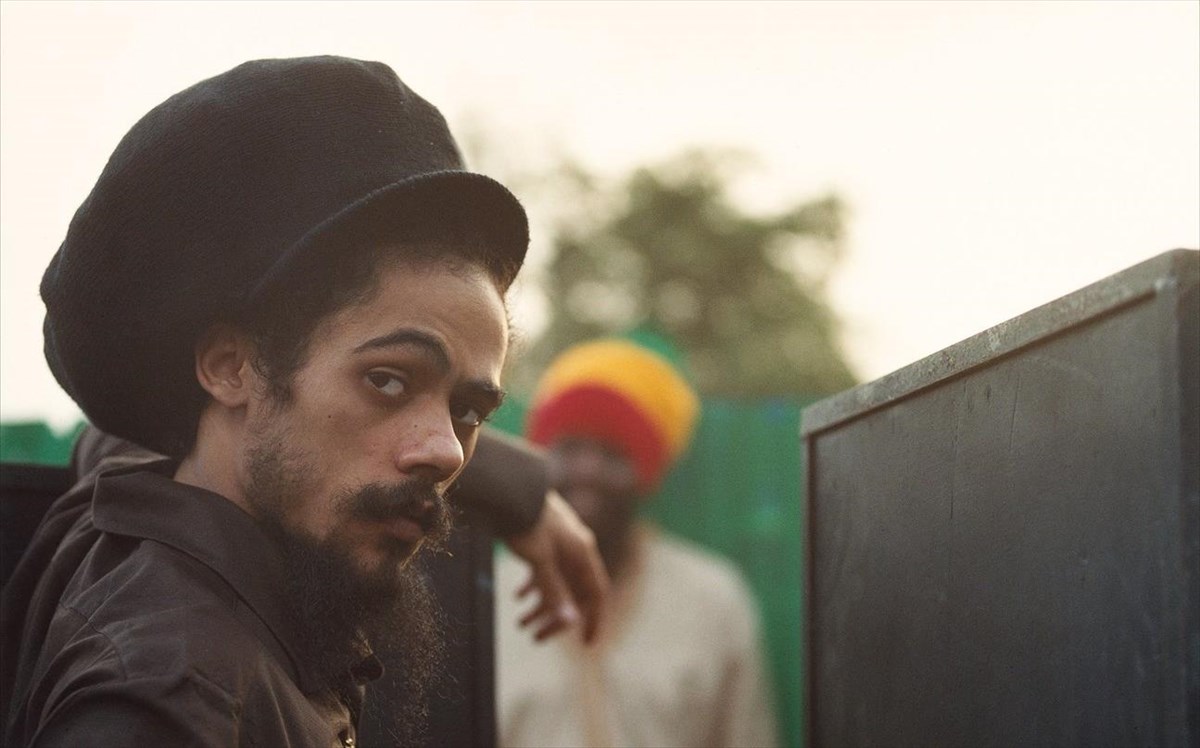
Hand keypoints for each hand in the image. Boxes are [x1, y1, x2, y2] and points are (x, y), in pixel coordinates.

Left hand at [503, 489, 609, 643]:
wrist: (509, 489)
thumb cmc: (527, 523)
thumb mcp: (540, 561)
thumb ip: (554, 592)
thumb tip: (571, 623)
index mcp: (583, 554)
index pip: (596, 594)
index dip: (595, 620)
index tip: (587, 643)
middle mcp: (576, 551)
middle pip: (574, 593)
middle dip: (557, 618)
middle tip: (537, 638)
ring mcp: (561, 545)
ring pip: (558, 584)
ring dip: (542, 606)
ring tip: (521, 625)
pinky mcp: (545, 541)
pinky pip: (546, 571)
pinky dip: (534, 587)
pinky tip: (518, 597)